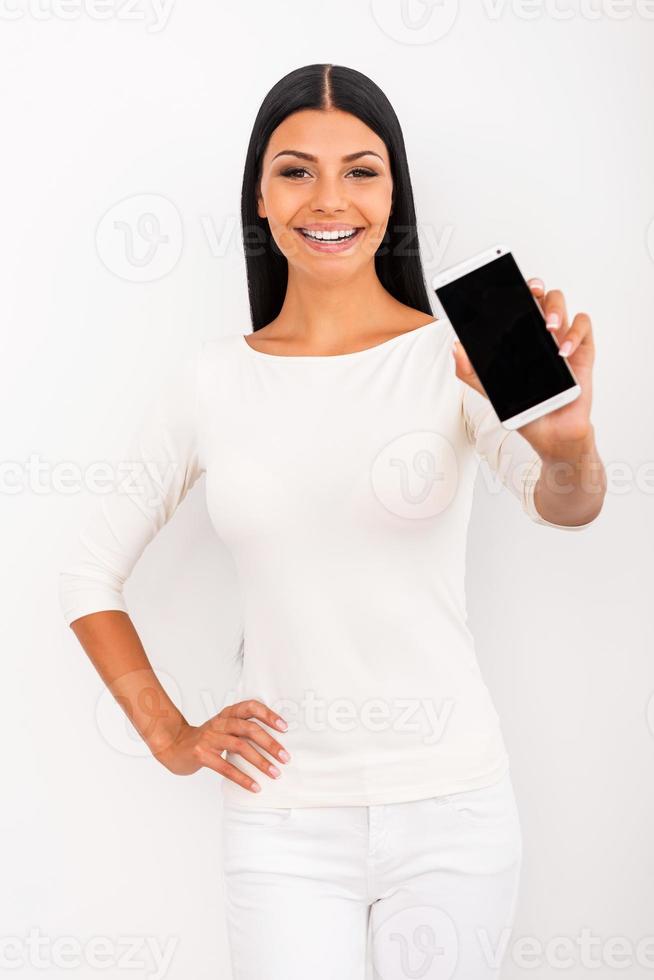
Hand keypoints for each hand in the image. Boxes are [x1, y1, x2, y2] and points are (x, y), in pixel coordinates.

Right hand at [153, 699, 289, 792]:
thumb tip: (274, 741)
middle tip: (285, 757)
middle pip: (249, 728)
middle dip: (270, 743)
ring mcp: (209, 737)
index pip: (250, 707)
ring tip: (275, 773)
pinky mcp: (202, 754)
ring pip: (240, 747)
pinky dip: (243, 778)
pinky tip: (255, 787)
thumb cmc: (206, 738)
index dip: (268, 715)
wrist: (174, 746)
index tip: (284, 727)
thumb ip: (243, 728)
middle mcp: (220, 722)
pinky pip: (226, 767)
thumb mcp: (224, 727)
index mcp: (227, 713)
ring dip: (261, 761)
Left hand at [452, 277, 595, 458]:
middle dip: (535, 286)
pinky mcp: (582, 351)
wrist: (551, 434)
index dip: (510, 288)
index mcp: (518, 337)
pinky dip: (574, 333)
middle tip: (530, 294)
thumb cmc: (525, 410)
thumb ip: (470, 372)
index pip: (515, 303)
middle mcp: (540, 333)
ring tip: (547, 326)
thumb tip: (455, 348)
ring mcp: (562, 339)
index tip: (501, 281)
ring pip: (561, 303)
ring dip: (555, 308)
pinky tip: (562, 350)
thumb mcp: (490, 391)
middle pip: (540, 294)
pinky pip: (584, 326)